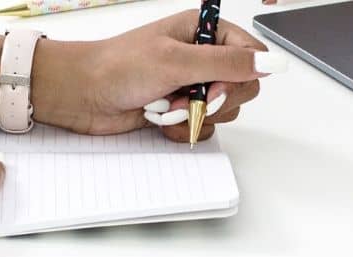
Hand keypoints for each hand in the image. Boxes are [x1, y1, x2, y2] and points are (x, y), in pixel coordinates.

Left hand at [31, 10, 286, 141]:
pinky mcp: (178, 110)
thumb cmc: (119, 67)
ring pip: (221, 111)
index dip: (243, 76)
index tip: (217, 87)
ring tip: (163, 106)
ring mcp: (190, 85)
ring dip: (193, 116)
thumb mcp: (177, 60)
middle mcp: (201, 57)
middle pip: (241, 87)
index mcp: (204, 32)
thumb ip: (229, 63)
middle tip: (190, 99)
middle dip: (214, 101)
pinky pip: (201, 128)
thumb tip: (272, 63)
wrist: (80, 94)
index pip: (250, 54)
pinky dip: (181, 129)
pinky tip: (158, 119)